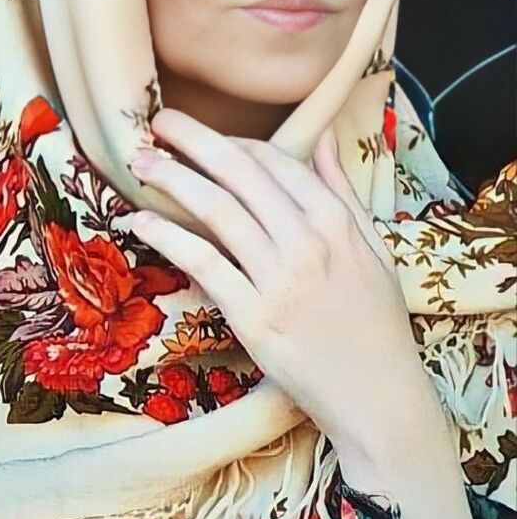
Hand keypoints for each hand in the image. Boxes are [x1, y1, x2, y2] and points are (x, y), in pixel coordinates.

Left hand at [128, 107, 439, 466]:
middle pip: (241, 175)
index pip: (275, 162)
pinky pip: (205, 265)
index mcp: (337, 221)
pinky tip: (140, 221)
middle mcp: (308, 243)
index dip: (232, 142)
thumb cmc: (376, 321)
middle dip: (194, 141)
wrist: (377, 397)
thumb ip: (342, 190)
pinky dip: (168, 237)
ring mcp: (279, 281)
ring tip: (141, 162)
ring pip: (218, 212)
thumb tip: (322, 137)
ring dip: (174, 179)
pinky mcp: (253, 319)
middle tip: (158, 121)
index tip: (202, 137)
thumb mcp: (374, 247)